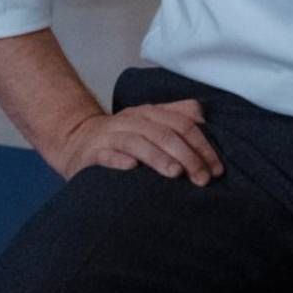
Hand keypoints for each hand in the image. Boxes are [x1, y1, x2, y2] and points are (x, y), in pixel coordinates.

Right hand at [54, 100, 223, 183]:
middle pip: (164, 134)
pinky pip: (105, 154)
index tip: (217, 169)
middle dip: (188, 156)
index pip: (183, 124)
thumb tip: (203, 116)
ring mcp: (111, 135)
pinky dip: (118, 160)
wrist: (76, 140)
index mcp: (150, 113)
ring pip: (138, 142)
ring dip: (158, 157)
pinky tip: (131, 168)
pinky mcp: (92, 152)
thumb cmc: (123, 137)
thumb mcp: (150, 123)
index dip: (202, 146)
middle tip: (203, 179)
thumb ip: (177, 117)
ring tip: (175, 173)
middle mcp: (132, 120)